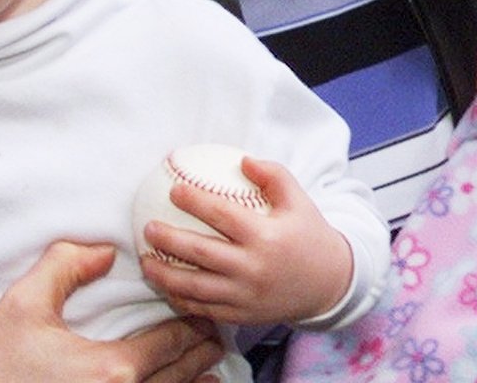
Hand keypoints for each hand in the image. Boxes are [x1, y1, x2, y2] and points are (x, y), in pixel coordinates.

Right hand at [0, 242, 227, 382]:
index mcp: (112, 369)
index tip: (208, 312)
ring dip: (192, 381)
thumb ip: (66, 265)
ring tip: (212, 367)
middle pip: (178, 376)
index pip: (169, 342)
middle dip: (201, 352)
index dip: (193, 325)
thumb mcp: (25, 303)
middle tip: (219, 333)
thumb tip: (104, 253)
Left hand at [137, 155, 352, 325]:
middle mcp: (253, 268)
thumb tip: (242, 159)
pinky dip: (182, 300)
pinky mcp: (242, 316)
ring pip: (195, 288)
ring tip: (146, 262)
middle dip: (168, 240)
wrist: (330, 284)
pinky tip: (167, 288)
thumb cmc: (310, 235)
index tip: (174, 190)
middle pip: (200, 253)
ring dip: (165, 276)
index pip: (222, 215)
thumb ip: (273, 175)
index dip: (194, 201)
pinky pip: (204, 309)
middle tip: (148, 229)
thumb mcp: (298, 200)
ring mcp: (246, 296)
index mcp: (266, 237)